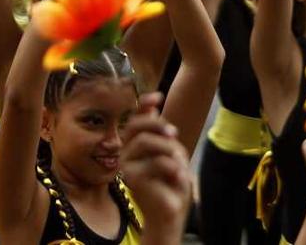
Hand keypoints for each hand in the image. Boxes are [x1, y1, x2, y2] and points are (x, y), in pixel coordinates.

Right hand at [120, 94, 191, 241]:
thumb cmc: (171, 178)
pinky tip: (178, 175)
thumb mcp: (170, 150)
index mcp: (136, 143)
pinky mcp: (131, 179)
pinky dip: (171, 166)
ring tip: (179, 163)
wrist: (170, 208)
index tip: (158, 97)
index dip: (143, 104)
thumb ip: (161, 130)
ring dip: (167, 148)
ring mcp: (126, 165)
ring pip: (144, 141)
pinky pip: (153, 161)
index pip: (135, 118)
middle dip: (157, 125)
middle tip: (174, 134)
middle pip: (136, 125)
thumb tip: (155, 101)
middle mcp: (127, 152)